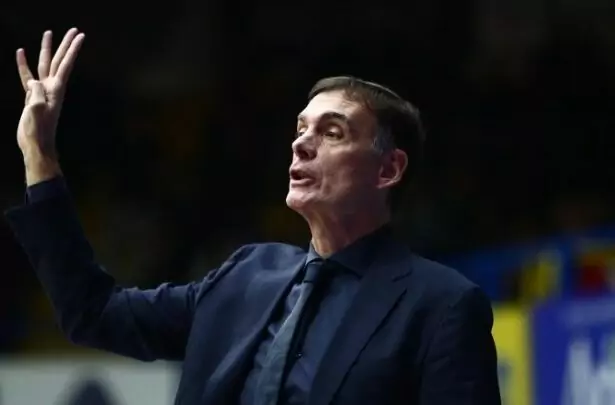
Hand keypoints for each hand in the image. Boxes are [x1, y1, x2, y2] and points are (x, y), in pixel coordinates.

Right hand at [16, 28, 84, 161]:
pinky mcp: (32, 96)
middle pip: (59, 60)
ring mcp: (42, 91)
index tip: (80, 36)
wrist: (35, 144)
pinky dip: (24, 64)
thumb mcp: (36, 111)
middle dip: (65, 45)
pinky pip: (27, 76)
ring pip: (44, 65)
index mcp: (56, 89)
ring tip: (48, 33)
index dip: (72, 49)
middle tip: (73, 30)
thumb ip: (35, 94)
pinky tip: (21, 53)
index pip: (66, 64)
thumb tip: (33, 81)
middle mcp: (51, 87)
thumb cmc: (38, 131)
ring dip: (46, 49)